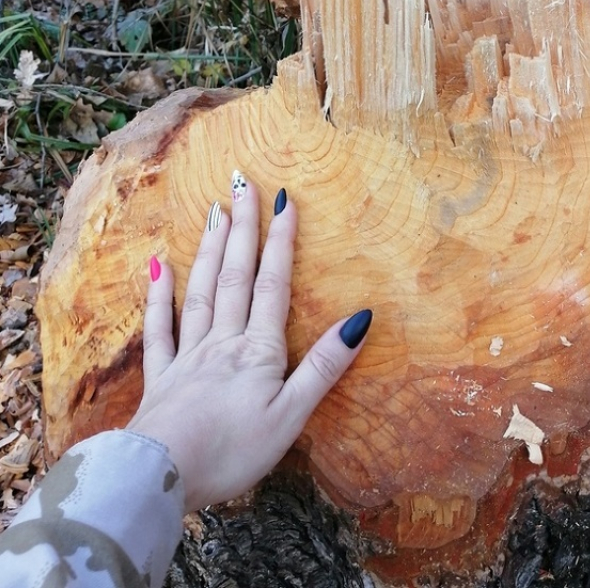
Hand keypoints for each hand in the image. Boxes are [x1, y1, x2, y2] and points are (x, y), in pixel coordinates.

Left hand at [126, 173, 370, 512]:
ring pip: (200, 293)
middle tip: (242, 185)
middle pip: (235, 277)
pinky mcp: (161, 376)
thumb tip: (360, 319)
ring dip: (210, 251)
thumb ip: (324, 366)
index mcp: (258, 350)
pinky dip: (159, 297)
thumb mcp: (292, 414)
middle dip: (243, 230)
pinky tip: (159, 268)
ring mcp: (187, 355)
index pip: (273, 286)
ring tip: (215, 213)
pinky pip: (159, 329)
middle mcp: (222, 341)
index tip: (284, 201)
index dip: (280, 243)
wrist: (162, 475)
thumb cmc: (234, 449)